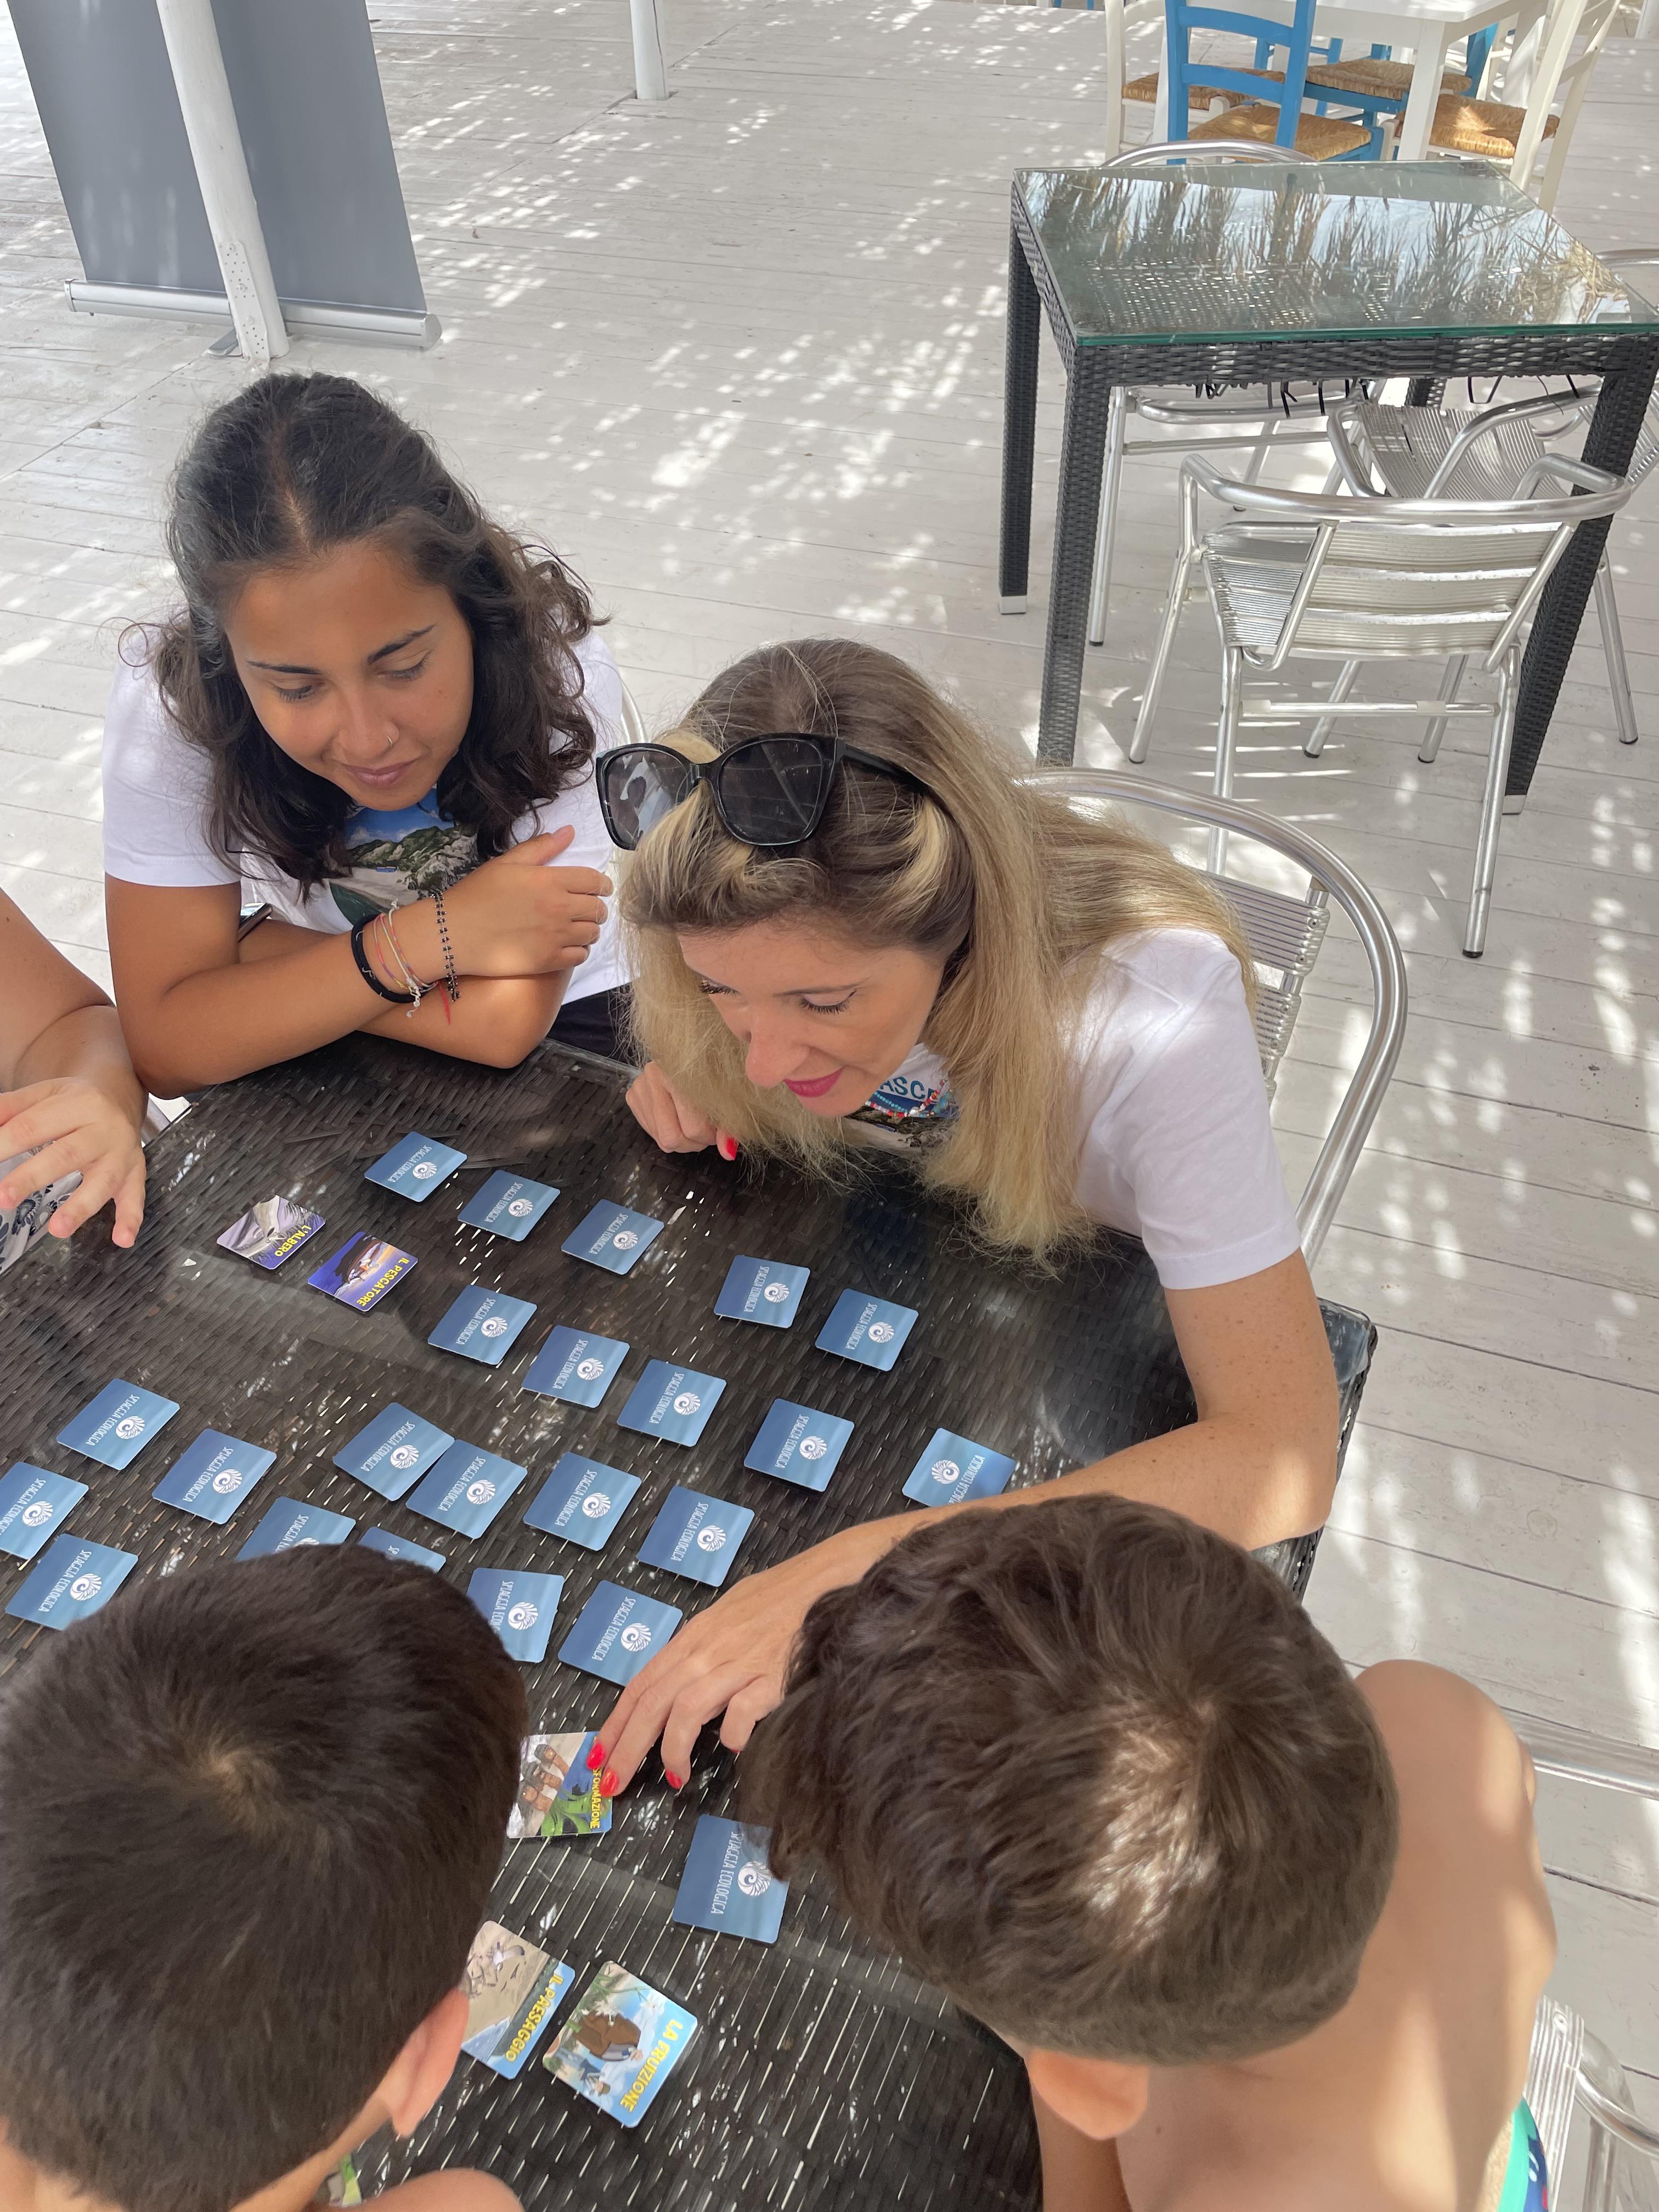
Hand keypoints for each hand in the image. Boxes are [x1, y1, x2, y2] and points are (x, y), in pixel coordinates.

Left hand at [0, 1077, 145, 1247]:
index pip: (34, 1126)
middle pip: (66, 1155)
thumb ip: (13, 1106)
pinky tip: (122, 1239)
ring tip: (57, 1229)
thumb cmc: (75, 1102)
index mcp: (78, 1104)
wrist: (121, 1097)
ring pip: (102, 1181)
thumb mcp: (45, 1093)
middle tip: (4, 1197)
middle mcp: (103, 1129)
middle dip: (33, 1177)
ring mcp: (122, 1154)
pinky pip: (135, 1197)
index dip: (5, 1144)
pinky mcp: (135, 1173)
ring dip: (80, 1207)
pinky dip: (131, 1219)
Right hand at [440, 826, 611, 977]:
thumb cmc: (477, 894)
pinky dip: (580, 950)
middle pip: (598, 908)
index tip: (601, 888)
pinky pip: (580, 956)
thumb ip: (541, 847)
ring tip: (578, 927)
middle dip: (597, 907)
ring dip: (589, 928)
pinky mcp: (548, 961)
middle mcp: (558, 908)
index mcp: (550, 881)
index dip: (603, 884)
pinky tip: (569, 945)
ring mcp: (555, 937)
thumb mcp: (506, 863)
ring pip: (592, 933)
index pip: (594, 881)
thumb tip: (570, 832)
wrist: (453, 932)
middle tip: (587, 908)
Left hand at [593, 1520, 896, 1791]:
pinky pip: (739, 1715)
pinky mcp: (770, 1677)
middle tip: (611, 1784)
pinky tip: (732, 1751)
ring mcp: (738, 1663)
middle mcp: (708, 1649)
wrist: (827, 1579)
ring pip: (686, 1710)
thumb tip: (681, 1683)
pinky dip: (731, 1738)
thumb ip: (703, 1647)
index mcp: (694, 1635)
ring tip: (673, 1777)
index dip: (616, 1722)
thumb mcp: (728, 1613)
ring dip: (672, 1750)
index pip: (642, 1683)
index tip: (597, 1755)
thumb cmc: (779, 1597)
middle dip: (627, 1746)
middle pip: (654, 1702)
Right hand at [625, 1060, 738, 1159]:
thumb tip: (728, 1153)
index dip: (708, 1137)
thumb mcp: (726, 1093)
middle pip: (671, 1137)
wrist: (686, 1050)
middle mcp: (656, 1077)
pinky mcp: (632, 1094)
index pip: (693, 1127)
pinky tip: (676, 1119)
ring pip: (660, 1138)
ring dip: (680, 1141)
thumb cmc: (711, 1071)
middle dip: (692, 1144)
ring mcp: (640, 1086)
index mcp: (682, 1074)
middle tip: (703, 1136)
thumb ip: (727, 1125)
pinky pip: (650, 1131)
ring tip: (691, 1127)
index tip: (715, 1133)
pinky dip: (666, 1132)